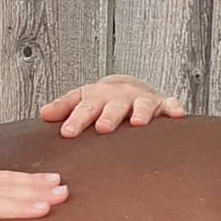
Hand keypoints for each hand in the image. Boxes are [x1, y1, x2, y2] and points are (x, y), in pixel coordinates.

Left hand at [41, 76, 184, 136]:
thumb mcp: (81, 100)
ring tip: (138, 123)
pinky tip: (177, 115)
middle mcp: (119, 96)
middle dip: (108, 117)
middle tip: (103, 128)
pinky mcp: (161, 104)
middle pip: (112, 107)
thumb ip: (64, 107)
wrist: (129, 87)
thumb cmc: (101, 101)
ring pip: (141, 105)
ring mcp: (141, 100)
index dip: (76, 120)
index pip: (83, 107)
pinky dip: (173, 108)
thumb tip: (43, 113)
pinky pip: (169, 105)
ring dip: (140, 113)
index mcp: (96, 97)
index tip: (67, 133)